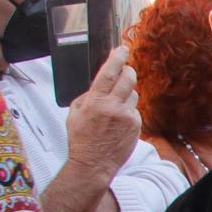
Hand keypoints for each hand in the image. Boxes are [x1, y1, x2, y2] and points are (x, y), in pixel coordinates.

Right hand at [64, 47, 141, 180]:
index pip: (109, 73)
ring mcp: (127, 117)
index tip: (122, 48)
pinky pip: (135, 111)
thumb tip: (99, 85)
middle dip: (128, 71)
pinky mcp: (136, 126)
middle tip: (126, 70)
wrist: (94, 163)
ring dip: (127, 94)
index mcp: (95, 100)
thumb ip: (87, 96)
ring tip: (115, 106)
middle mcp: (113, 106)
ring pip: (134, 95)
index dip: (117, 58)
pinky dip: (129, 111)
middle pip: (129, 79)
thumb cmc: (80, 138)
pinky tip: (119, 122)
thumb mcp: (74, 112)